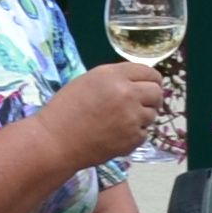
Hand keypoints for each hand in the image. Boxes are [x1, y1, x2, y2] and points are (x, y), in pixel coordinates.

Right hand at [47, 60, 170, 165]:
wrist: (55, 141)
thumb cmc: (65, 110)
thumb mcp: (88, 82)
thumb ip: (115, 79)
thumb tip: (138, 82)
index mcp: (113, 75)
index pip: (149, 71)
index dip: (151, 79)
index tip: (150, 85)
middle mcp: (127, 93)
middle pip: (157, 92)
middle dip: (152, 98)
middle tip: (141, 104)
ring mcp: (132, 117)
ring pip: (152, 114)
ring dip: (142, 117)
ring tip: (120, 121)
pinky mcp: (133, 138)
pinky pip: (144, 133)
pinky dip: (134, 134)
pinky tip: (116, 134)